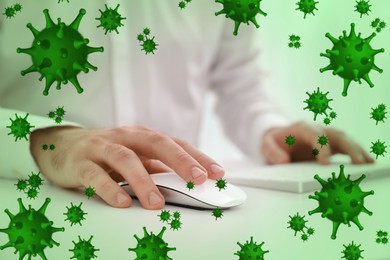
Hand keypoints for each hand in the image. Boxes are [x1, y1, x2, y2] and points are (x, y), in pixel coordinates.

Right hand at [29, 125, 224, 208]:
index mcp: (142, 137)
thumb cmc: (106, 153)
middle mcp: (125, 137)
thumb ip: (155, 168)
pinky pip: (95, 176)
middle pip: (156, 143)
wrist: (61, 144)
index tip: (218, 173)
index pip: (175, 143)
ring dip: (144, 181)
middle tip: (197, 179)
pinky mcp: (80, 163)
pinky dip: (110, 188)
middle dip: (180, 160)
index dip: (197, 156)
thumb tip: (186, 184)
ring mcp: (102, 148)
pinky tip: (122, 203)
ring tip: (157, 203)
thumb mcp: (134, 157)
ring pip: (125, 159)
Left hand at [261, 121, 373, 164]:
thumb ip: (272, 152)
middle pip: (335, 135)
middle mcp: (317, 129)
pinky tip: (367, 162)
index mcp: (302, 128)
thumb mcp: (266, 145)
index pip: (315, 134)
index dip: (321, 147)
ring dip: (357, 150)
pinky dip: (357, 152)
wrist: (278, 137)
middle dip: (348, 147)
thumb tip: (284, 161)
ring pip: (345, 139)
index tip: (325, 162)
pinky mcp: (331, 143)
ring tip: (368, 163)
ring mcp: (326, 135)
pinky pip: (347, 146)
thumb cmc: (274, 142)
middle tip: (358, 162)